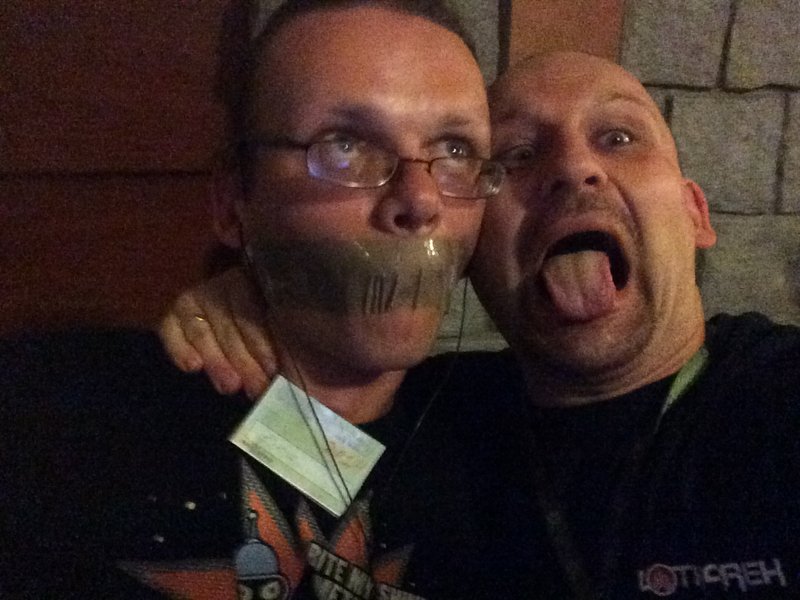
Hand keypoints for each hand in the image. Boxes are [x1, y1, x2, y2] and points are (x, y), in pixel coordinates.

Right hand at [158, 267, 276, 397]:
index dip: (262, 342)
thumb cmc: (271, 332)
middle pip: (228, 323)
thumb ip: (287, 340)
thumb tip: (299, 368)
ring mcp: (196, 297)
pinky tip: (191, 368)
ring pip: (202, 329)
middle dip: (243, 359)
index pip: (253, 311)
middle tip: (255, 388)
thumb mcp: (282, 328)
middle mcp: (223, 284)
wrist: (234, 325)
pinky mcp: (173, 314)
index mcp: (254, 283)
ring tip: (229, 387)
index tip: (272, 370)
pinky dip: (178, 348)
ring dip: (216, 360)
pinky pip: (169, 330)